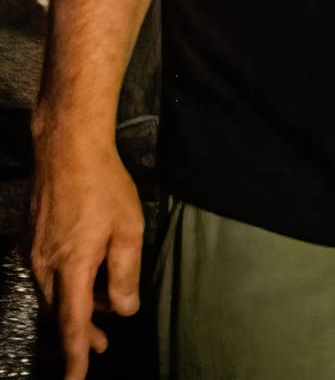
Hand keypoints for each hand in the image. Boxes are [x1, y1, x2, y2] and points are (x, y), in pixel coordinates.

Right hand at [31, 136, 143, 378]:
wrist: (66, 150)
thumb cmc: (104, 187)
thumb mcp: (128, 230)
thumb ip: (125, 274)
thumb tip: (122, 310)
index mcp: (72, 267)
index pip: (71, 324)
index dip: (75, 355)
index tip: (76, 379)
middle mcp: (45, 265)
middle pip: (61, 312)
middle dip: (80, 333)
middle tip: (101, 346)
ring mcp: (35, 252)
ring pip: (54, 293)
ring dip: (76, 307)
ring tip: (100, 315)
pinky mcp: (33, 239)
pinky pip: (49, 274)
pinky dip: (68, 284)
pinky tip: (86, 277)